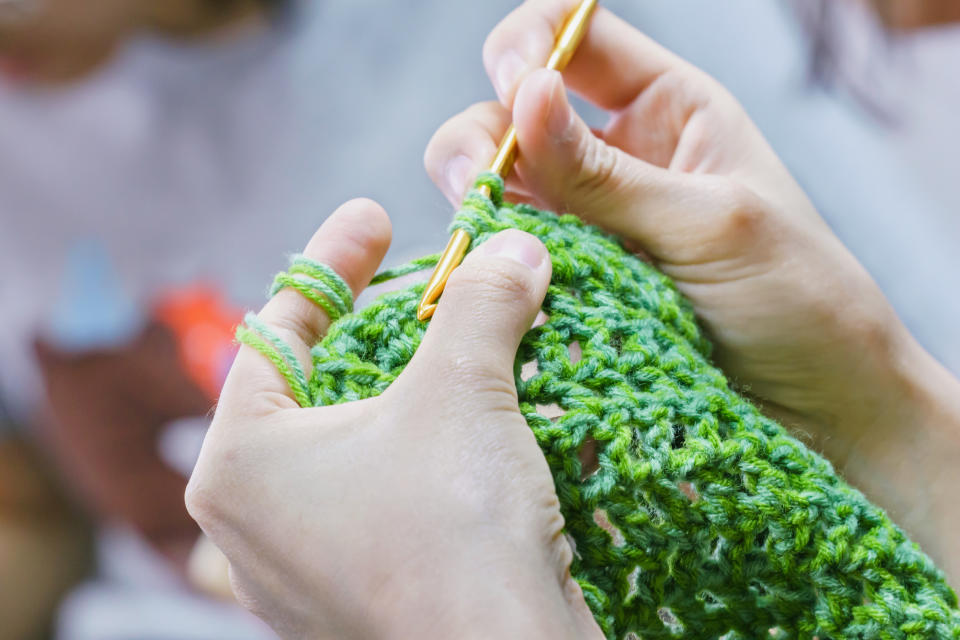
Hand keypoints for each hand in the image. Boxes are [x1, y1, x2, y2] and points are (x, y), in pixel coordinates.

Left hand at [186, 200, 601, 639]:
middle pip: (319, 387)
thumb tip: (515, 249)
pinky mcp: (361, 594)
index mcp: (241, 462)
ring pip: (359, 445)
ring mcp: (305, 568)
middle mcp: (255, 521)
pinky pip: (387, 497)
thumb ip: (479, 303)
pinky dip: (430, 452)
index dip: (333, 262)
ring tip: (467, 350)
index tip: (374, 217)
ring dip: (416, 392)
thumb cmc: (453, 535)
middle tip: (430, 285)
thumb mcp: (461, 391)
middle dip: (381, 331)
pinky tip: (478, 433)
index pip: (278, 329)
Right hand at [424, 0, 959, 584]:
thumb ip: (606, 173)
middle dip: (482, 134)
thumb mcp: (708, 223)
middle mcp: (619, 159)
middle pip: (514, 112)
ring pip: (501, 186)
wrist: (819, 408)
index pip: (578, 38)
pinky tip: (490, 283)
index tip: (511, 83)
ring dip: (477, 200)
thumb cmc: (798, 299)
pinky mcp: (572, 287)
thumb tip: (522, 96)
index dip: (530, 43)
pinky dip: (488, 264)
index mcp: (669, 111)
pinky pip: (509, 259)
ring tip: (483, 234)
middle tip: (478, 182)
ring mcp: (590, 225)